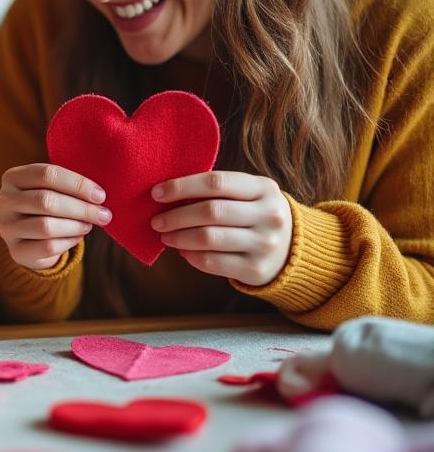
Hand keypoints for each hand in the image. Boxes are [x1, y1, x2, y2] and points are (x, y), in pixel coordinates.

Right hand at [0, 163, 110, 269]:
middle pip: (46, 201)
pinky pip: (48, 247)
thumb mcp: (53, 188)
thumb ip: (69, 185)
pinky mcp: (15, 250)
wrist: (31, 238)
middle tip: (104, 214)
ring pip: (46, 226)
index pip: (46, 174)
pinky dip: (69, 242)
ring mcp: (6, 227)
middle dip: (81, 208)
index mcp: (12, 177)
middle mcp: (4, 200)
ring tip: (90, 225)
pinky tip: (77, 237)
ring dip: (76, 226)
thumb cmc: (48, 206)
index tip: (100, 195)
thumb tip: (98, 195)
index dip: (77, 184)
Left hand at [151, 171, 292, 285]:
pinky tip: (183, 251)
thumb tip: (167, 196)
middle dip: (176, 216)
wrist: (295, 251)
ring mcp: (265, 243)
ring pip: (208, 238)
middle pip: (210, 211)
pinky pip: (212, 262)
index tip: (156, 193)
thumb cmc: (255, 215)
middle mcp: (269, 215)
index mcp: (264, 188)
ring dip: (179, 238)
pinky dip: (191, 256)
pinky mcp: (256, 269)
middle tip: (156, 221)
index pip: (215, 182)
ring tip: (165, 237)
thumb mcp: (248, 195)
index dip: (181, 187)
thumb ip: (216, 192)